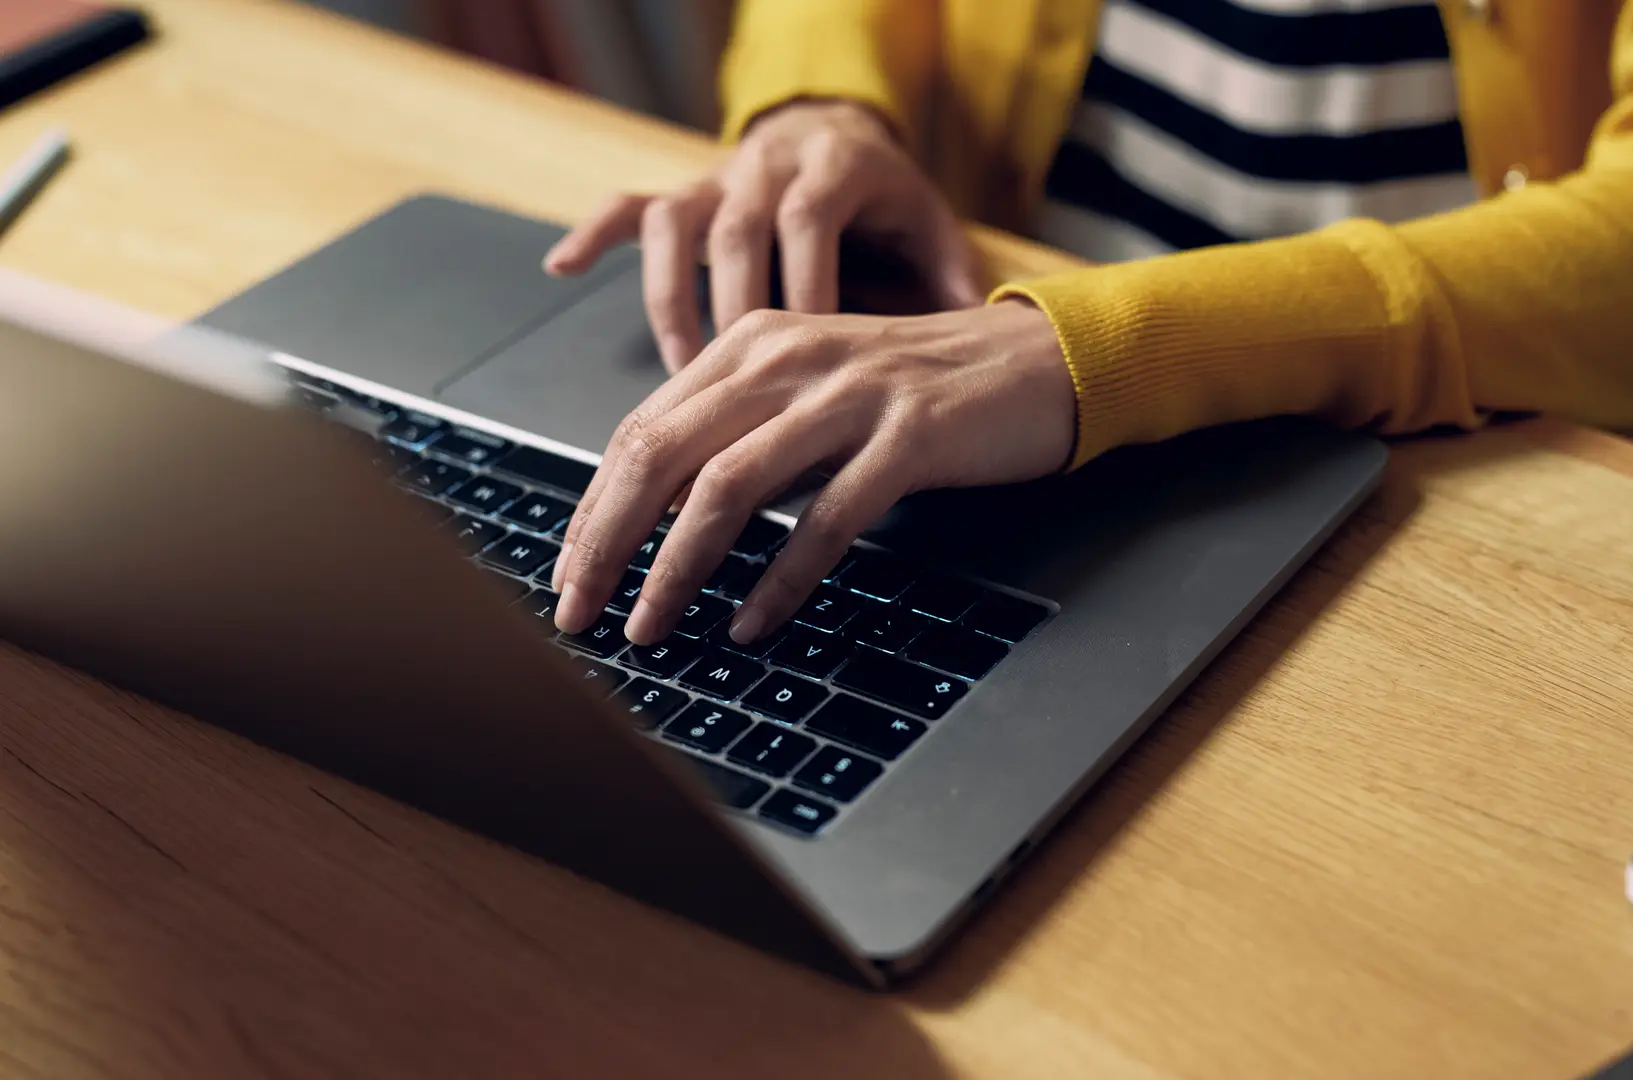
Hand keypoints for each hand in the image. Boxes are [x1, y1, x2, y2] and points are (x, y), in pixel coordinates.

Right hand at [543, 100, 983, 372]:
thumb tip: (982, 330)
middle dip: (730, 313)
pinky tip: (562, 269)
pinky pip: (627, 207)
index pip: (808, 225)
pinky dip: (594, 237)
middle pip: (736, 234)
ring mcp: (714, 178)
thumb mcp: (927, 225)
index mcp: (830, 170)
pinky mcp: (680, 191)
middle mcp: (764, 166)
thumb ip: (950, 274)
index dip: (803, 288)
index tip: (806, 362)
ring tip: (679, 377)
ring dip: (671, 302)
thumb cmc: (880, 196)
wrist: (832, 128)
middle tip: (734, 395)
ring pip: (675, 228)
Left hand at [548, 301, 1074, 644]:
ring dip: (676, 567)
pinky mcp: (909, 436)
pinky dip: (780, 578)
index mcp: (755, 343)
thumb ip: (745, 430)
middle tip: (579, 613)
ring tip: (649, 627)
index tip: (568, 571)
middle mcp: (790, 356)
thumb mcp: (815, 392)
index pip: (643, 428)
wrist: (1038, 362)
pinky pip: (827, 519)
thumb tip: (658, 511)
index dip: (594, 507)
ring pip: (729, 486)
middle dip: (608, 541)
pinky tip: (752, 622)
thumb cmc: (920, 391)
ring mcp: (850, 395)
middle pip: (664, 454)